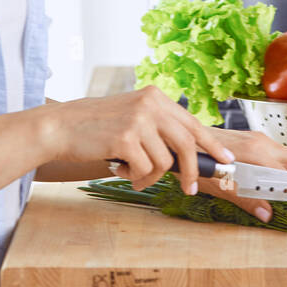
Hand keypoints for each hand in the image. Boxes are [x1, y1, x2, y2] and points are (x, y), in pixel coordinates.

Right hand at [41, 85, 232, 193]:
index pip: (192, 122)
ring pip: (164, 162)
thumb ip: (158, 128)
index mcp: (155, 96)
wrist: (60, 127)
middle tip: (190, 189)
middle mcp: (150, 104)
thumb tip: (189, 155)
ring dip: (149, 176)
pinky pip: (144, 169)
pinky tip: (117, 168)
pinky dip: (134, 177)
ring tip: (130, 172)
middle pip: (186, 143)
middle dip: (192, 171)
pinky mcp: (126, 138)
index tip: (226, 159)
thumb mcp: (132, 117)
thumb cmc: (96, 127)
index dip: (211, 144)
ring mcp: (138, 120)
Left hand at [200, 129, 286, 223]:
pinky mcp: (253, 139)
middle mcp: (263, 143)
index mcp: (258, 155)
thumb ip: (247, 200)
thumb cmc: (199, 162)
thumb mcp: (221, 186)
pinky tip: (274, 182)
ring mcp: (259, 139)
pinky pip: (277, 153)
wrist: (185, 140)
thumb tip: (267, 214)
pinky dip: (283, 167)